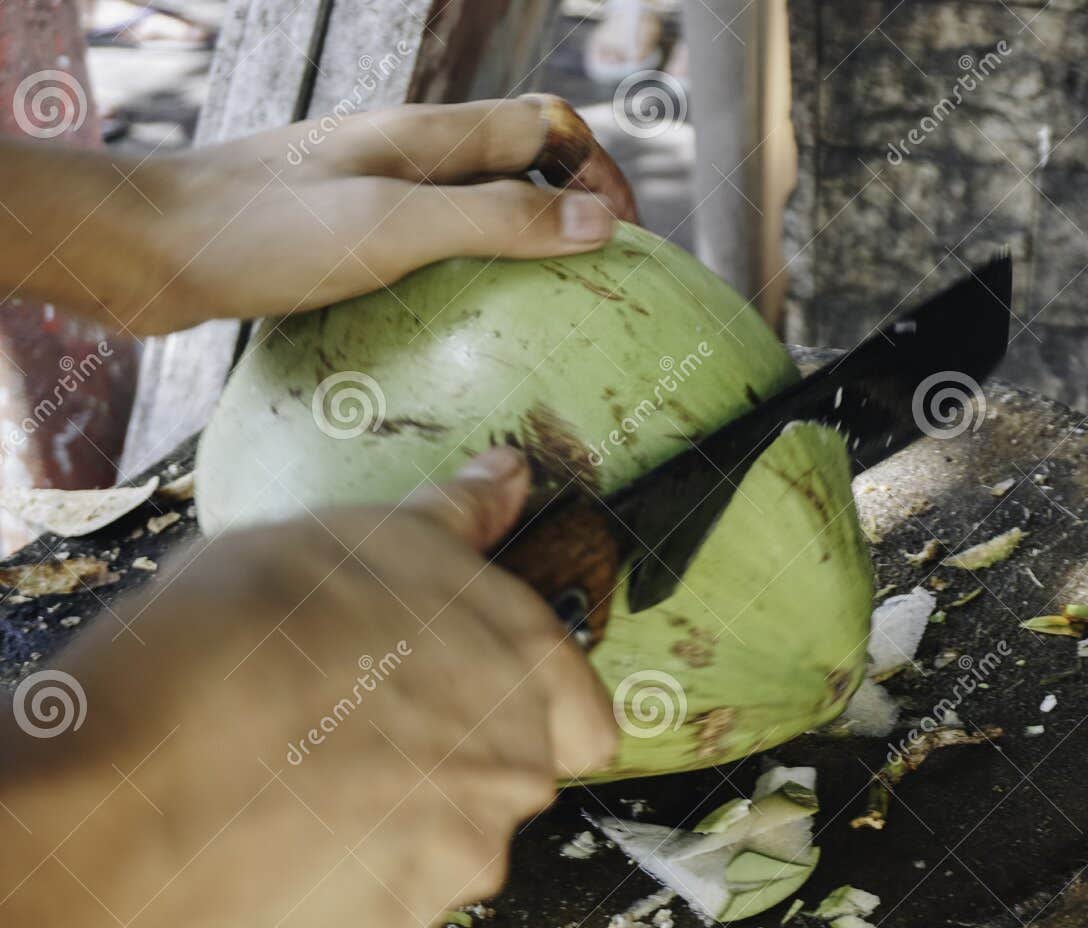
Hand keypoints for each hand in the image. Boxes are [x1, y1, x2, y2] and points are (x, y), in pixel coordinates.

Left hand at [0, 96, 638, 334]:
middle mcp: (407, 156)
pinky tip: (467, 328)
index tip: (628, 234)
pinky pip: (430, 249)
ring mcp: (374, 194)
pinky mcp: (344, 237)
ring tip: (550, 305)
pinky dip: (468, 277)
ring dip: (521, 241)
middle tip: (600, 275)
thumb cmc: (262, 233)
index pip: (545, 125)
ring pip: (473, 207)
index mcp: (428, 137)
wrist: (145, 250)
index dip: (598, 169)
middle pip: (516, 162)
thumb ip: (496, 219)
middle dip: (570, 204)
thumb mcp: (395, 227)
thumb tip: (599, 221)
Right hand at [8, 448, 615, 927]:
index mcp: (530, 670)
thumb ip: (460, 517)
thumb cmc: (266, 622)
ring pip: (446, 845)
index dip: (535, 710)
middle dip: (449, 762)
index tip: (467, 698)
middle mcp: (520, 771)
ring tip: (301, 780)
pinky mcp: (392, 925)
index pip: (587, 721)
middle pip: (509, 779)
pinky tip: (277, 833)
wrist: (161, 758)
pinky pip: (377, 899)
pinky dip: (339, 875)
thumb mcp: (369, 534)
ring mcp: (459, 860)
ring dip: (395, 821)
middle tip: (353, 727)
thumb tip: (512, 475)